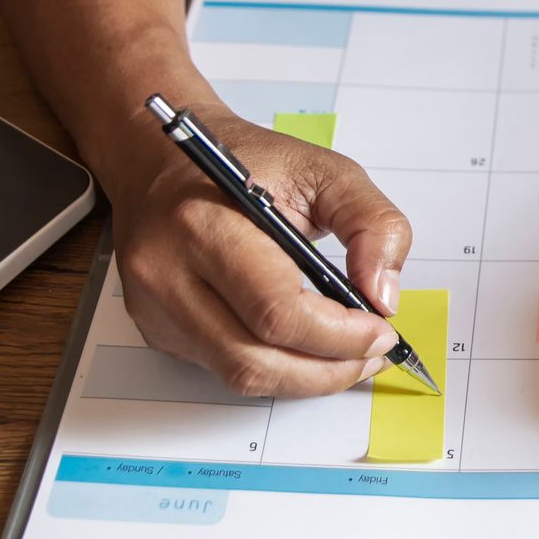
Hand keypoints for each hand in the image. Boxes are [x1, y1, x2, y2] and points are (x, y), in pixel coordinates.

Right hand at [104, 104, 412, 397]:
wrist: (164, 159)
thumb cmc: (246, 162)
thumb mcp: (325, 170)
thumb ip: (371, 223)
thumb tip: (383, 297)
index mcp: (205, 223)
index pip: (275, 311)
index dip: (339, 336)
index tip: (382, 332)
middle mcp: (166, 271)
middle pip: (254, 359)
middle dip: (328, 370)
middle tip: (373, 355)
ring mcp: (155, 306)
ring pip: (239, 376)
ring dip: (306, 379)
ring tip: (348, 357)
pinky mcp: (155, 328)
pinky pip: (222, 368)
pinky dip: (275, 367)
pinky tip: (305, 347)